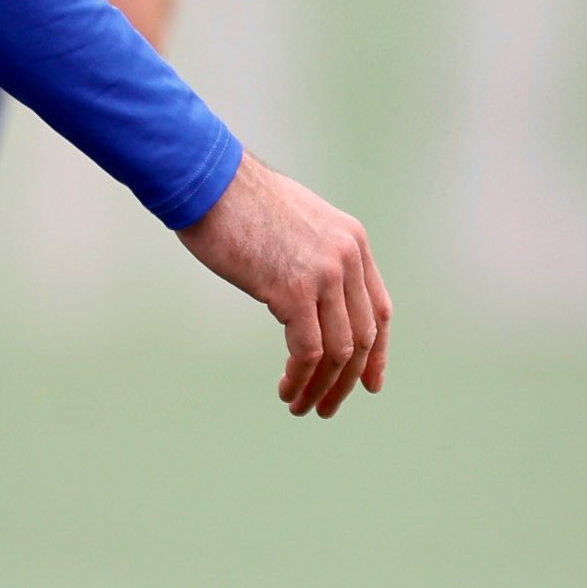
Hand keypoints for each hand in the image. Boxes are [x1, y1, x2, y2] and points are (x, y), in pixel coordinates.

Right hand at [174, 155, 392, 419]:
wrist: (208, 181)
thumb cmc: (237, 203)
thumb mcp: (295, 225)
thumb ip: (313, 257)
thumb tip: (312, 301)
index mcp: (352, 240)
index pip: (379, 310)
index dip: (376, 353)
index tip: (368, 383)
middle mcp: (346, 257)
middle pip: (362, 337)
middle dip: (347, 379)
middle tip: (326, 406)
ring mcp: (324, 273)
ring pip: (339, 350)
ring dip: (322, 386)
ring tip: (301, 406)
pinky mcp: (294, 289)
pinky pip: (308, 350)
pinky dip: (300, 377)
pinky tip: (285, 389)